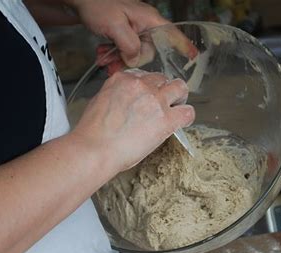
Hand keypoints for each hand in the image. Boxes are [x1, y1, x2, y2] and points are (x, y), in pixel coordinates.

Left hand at [70, 0, 196, 67]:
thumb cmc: (98, 6)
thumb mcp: (114, 26)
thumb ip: (129, 44)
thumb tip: (136, 59)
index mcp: (149, 19)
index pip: (172, 33)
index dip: (184, 45)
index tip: (194, 56)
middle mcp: (145, 25)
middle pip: (147, 51)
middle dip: (129, 60)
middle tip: (111, 64)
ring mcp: (134, 29)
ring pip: (133, 53)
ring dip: (118, 59)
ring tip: (103, 59)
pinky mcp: (124, 33)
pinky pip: (124, 50)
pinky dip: (113, 54)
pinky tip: (102, 53)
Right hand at [71, 70, 194, 171]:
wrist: (94, 150)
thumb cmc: (92, 134)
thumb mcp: (98, 102)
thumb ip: (116, 97)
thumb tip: (125, 103)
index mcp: (122, 79)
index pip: (143, 75)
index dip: (148, 86)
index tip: (148, 95)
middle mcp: (140, 85)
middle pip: (161, 79)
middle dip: (163, 90)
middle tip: (163, 103)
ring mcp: (155, 100)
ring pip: (179, 87)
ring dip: (179, 97)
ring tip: (177, 107)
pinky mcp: (166, 119)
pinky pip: (188, 112)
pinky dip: (187, 116)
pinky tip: (182, 122)